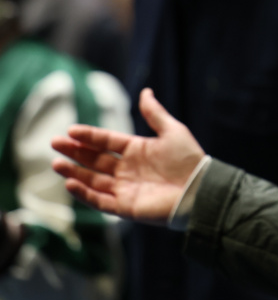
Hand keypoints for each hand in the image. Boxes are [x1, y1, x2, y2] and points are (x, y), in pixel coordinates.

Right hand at [52, 88, 204, 224]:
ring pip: (93, 179)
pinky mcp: (126, 207)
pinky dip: (85, 194)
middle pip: (95, 160)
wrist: (201, 189)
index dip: (89, 136)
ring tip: (56, 163)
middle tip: (54, 143)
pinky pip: (100, 200)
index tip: (70, 130)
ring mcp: (125, 188)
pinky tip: (70, 184)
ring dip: (74, 172)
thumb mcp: (172, 130)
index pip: (106, 141)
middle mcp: (128, 170)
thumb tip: (145, 92)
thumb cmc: (189, 159)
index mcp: (137, 150)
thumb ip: (154, 113)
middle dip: (75, 152)